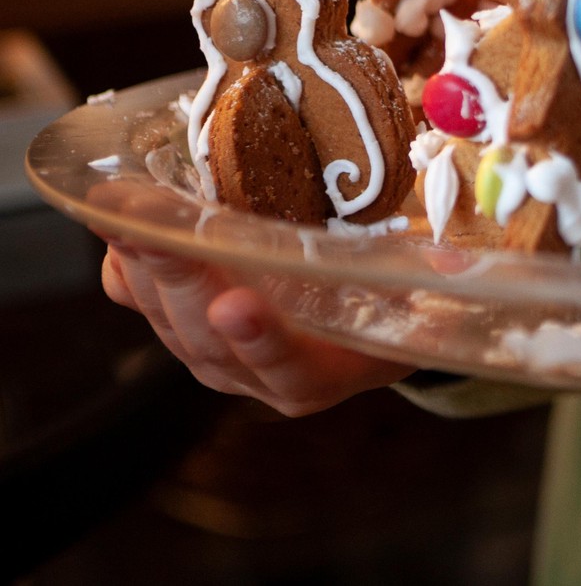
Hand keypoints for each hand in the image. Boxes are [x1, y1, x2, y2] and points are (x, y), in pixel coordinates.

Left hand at [101, 241, 412, 415]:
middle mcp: (254, 376)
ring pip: (162, 321)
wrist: (350, 328)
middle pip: (205, 340)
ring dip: (140, 268)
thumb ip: (433, 289)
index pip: (286, 367)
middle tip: (153, 233)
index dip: (260, 340)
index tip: (236, 308)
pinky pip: (134, 302)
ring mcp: (209, 357)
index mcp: (318, 376)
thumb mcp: (420, 305)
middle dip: (176, 281)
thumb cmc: (388, 305)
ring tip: (122, 216)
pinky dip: (121, 265)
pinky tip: (111, 223)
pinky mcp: (176, 327)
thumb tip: (457, 264)